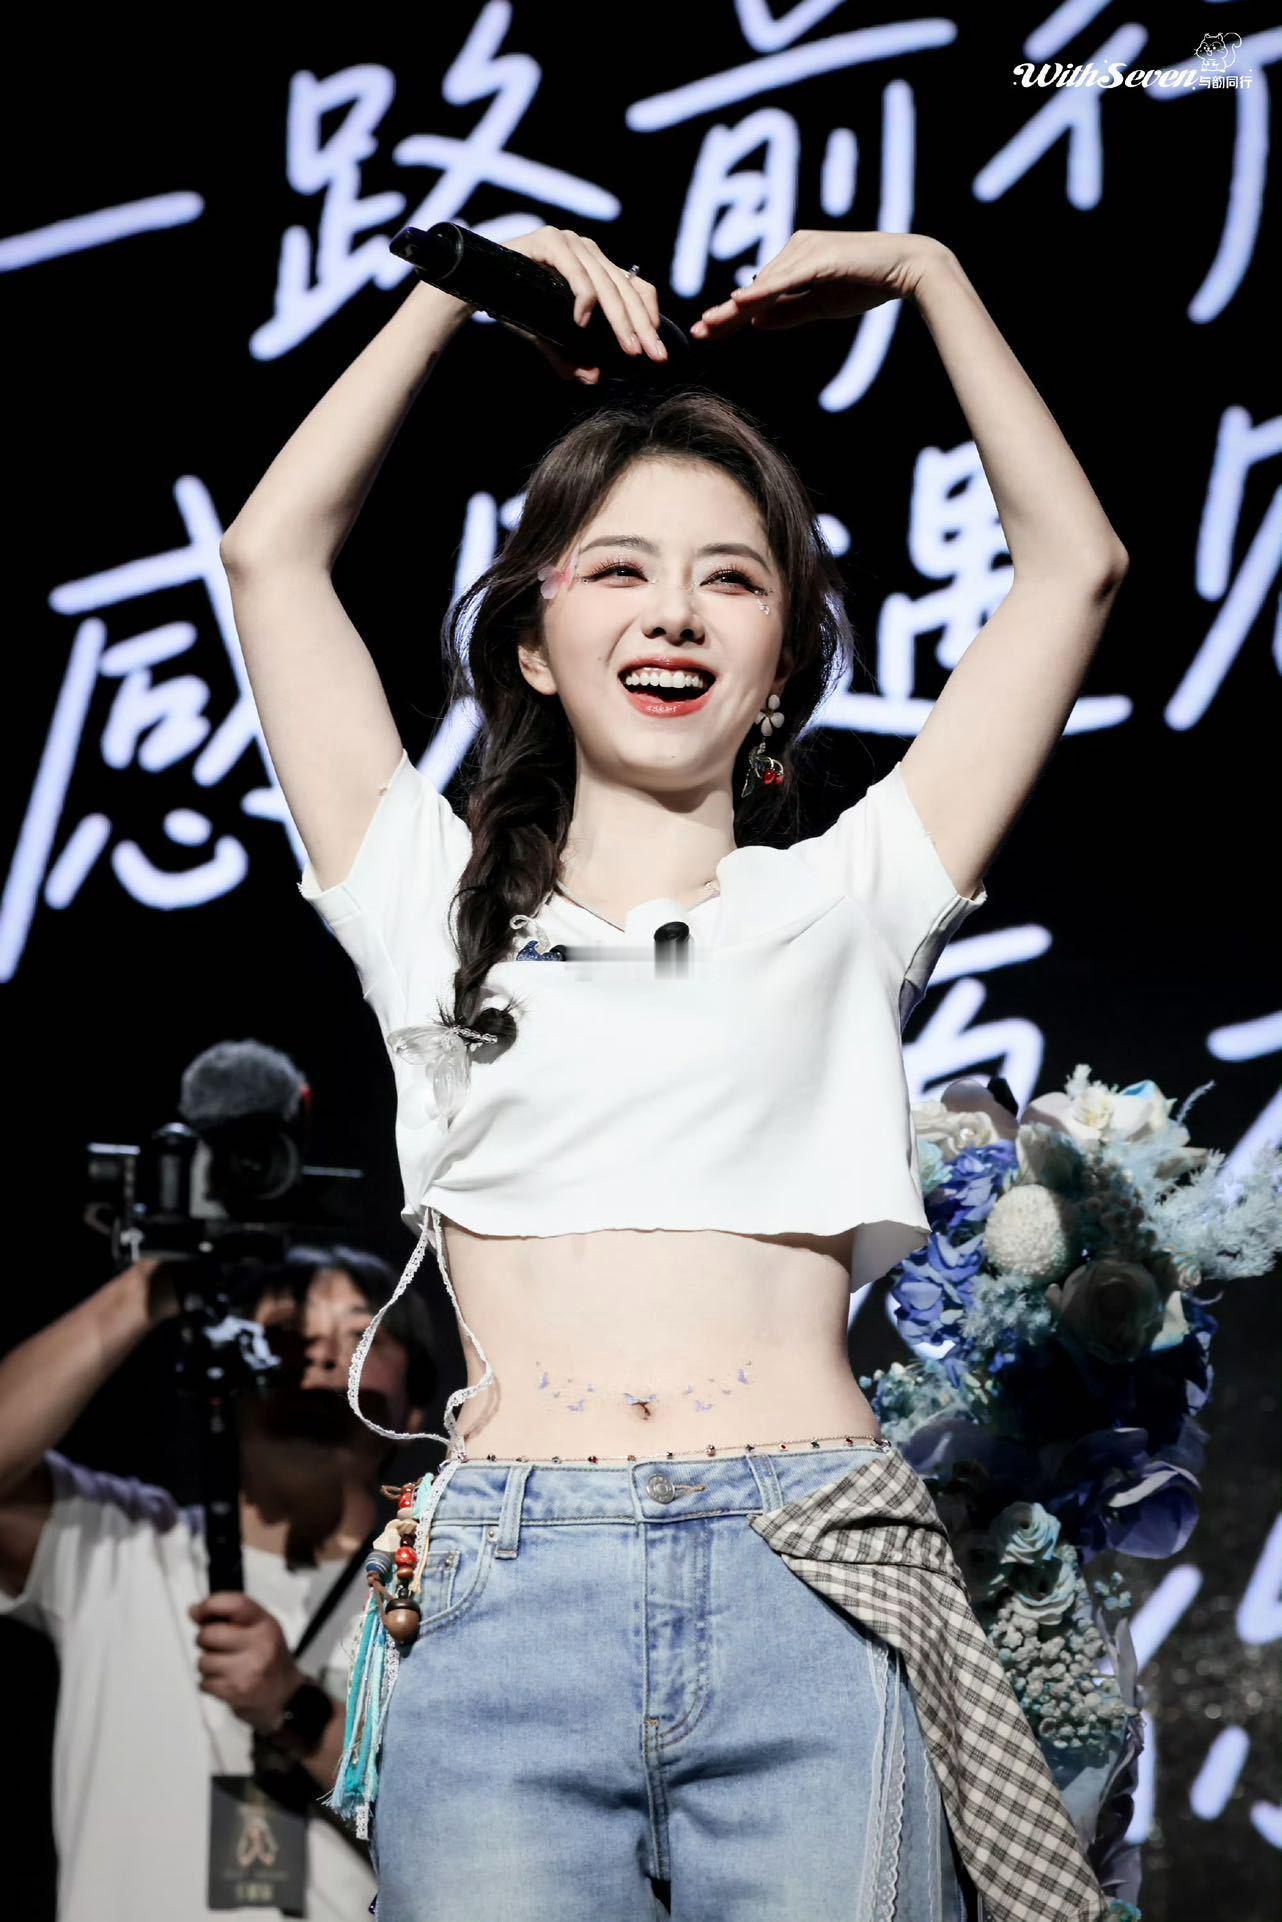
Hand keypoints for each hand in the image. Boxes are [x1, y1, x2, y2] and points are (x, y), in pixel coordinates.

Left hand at [190, 1592, 301, 1734]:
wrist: (284, 1696)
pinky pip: (204, 1683)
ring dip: (207, 1665)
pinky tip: (225, 1681)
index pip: (234, 1604)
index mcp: (265, 1624)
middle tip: (215, 1645)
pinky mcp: (236, 1691)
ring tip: (225, 1666)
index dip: (210, 1604)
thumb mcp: (258, 1629)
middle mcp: (260, 1644)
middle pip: (210, 1634)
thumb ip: (228, 1617)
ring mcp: (248, 1669)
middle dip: (205, 1640)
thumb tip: (194, 1611)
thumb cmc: (269, 1659)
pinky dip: (209, 1684)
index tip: (199, 1610)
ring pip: (203, 1661)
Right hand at [497, 227, 668, 382]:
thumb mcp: (550, 338)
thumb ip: (570, 357)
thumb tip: (593, 378)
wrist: (478, 286)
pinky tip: (583, 321)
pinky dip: (583, 296)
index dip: (649, 316)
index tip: (657, 348)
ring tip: (628, 347)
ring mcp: (570, 243)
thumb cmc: (517, 307)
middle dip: (642, 326)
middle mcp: (588, 250)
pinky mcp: (550, 241)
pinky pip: (574, 270)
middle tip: (653, 355)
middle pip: (626, 288)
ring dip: (620, 319)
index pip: (636, 287)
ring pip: (605, 283)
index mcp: (596, 266)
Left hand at [691, 230, 948, 340]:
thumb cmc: (868, 283)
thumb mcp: (821, 305)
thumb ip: (789, 312)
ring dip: (736, 306)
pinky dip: (762, 293)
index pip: (758, 294)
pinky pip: (784, 279)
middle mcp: (796, 249)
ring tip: (710, 324)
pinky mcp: (820, 257)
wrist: (907, 268)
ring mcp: (807, 250)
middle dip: (725, 312)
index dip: (731, 315)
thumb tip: (754, 322)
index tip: (708, 333)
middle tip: (697, 332)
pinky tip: (739, 304)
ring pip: (764, 285)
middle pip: (754, 288)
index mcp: (795, 260)